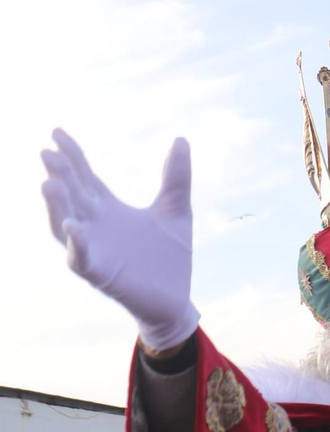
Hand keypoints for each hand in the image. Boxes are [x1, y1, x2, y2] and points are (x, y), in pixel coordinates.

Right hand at [40, 130, 198, 351]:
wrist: (177, 300)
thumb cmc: (170, 257)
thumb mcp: (176, 210)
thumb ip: (176, 177)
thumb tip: (181, 139)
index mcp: (108, 209)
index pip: (84, 177)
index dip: (71, 156)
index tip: (56, 132)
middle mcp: (94, 226)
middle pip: (72, 196)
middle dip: (60, 175)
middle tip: (48, 152)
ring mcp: (94, 250)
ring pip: (66, 225)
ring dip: (57, 206)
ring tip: (49, 183)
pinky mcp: (100, 274)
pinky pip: (81, 258)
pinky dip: (77, 243)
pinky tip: (74, 227)